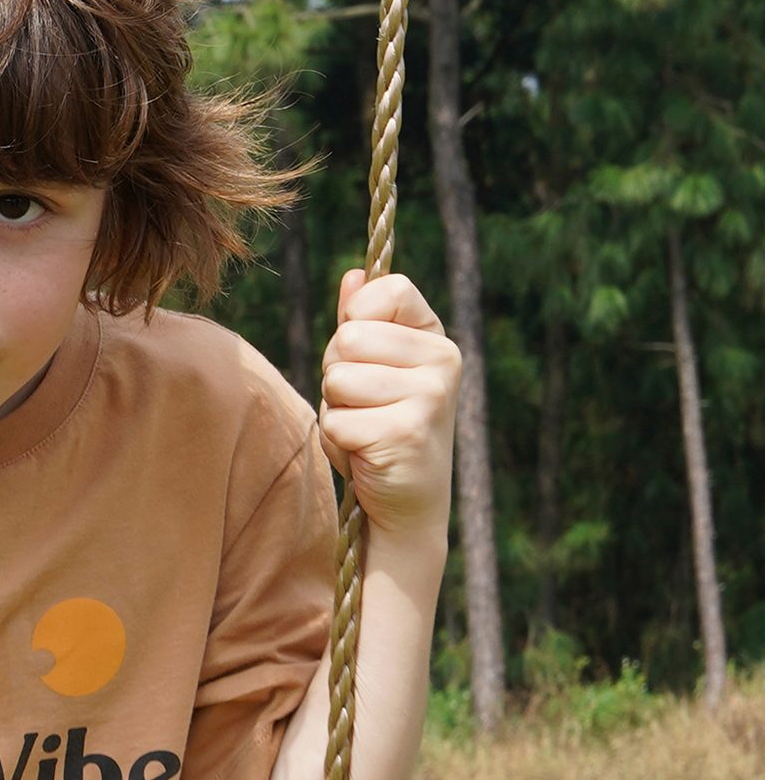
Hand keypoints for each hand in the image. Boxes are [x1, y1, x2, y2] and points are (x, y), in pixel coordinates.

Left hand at [318, 268, 458, 544]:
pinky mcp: (407, 431)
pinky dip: (338, 441)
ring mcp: (430, 396)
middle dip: (336, 373)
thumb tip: (353, 275)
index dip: (356, 318)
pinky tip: (367, 453)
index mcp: (436, 339)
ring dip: (336, 409)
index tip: (365, 354)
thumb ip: (361, 323)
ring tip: (366, 429)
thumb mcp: (371, 370)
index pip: (389, 290)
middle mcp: (443, 360)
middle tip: (363, 405)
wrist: (406, 503)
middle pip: (348, 338)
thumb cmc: (380, 429)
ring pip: (337, 379)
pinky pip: (335, 419)